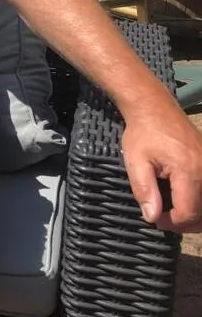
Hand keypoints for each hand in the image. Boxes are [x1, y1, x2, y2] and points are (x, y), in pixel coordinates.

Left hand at [123, 105, 201, 231]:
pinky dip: (198, 200)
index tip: (155, 219)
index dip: (171, 223)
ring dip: (193, 212)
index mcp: (189, 172)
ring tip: (172, 210)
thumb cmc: (143, 133)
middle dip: (184, 222)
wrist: (155, 107)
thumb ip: (144, 190)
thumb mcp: (136, 162)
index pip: (189, 212)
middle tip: (163, 217)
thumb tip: (152, 217)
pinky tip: (182, 197)